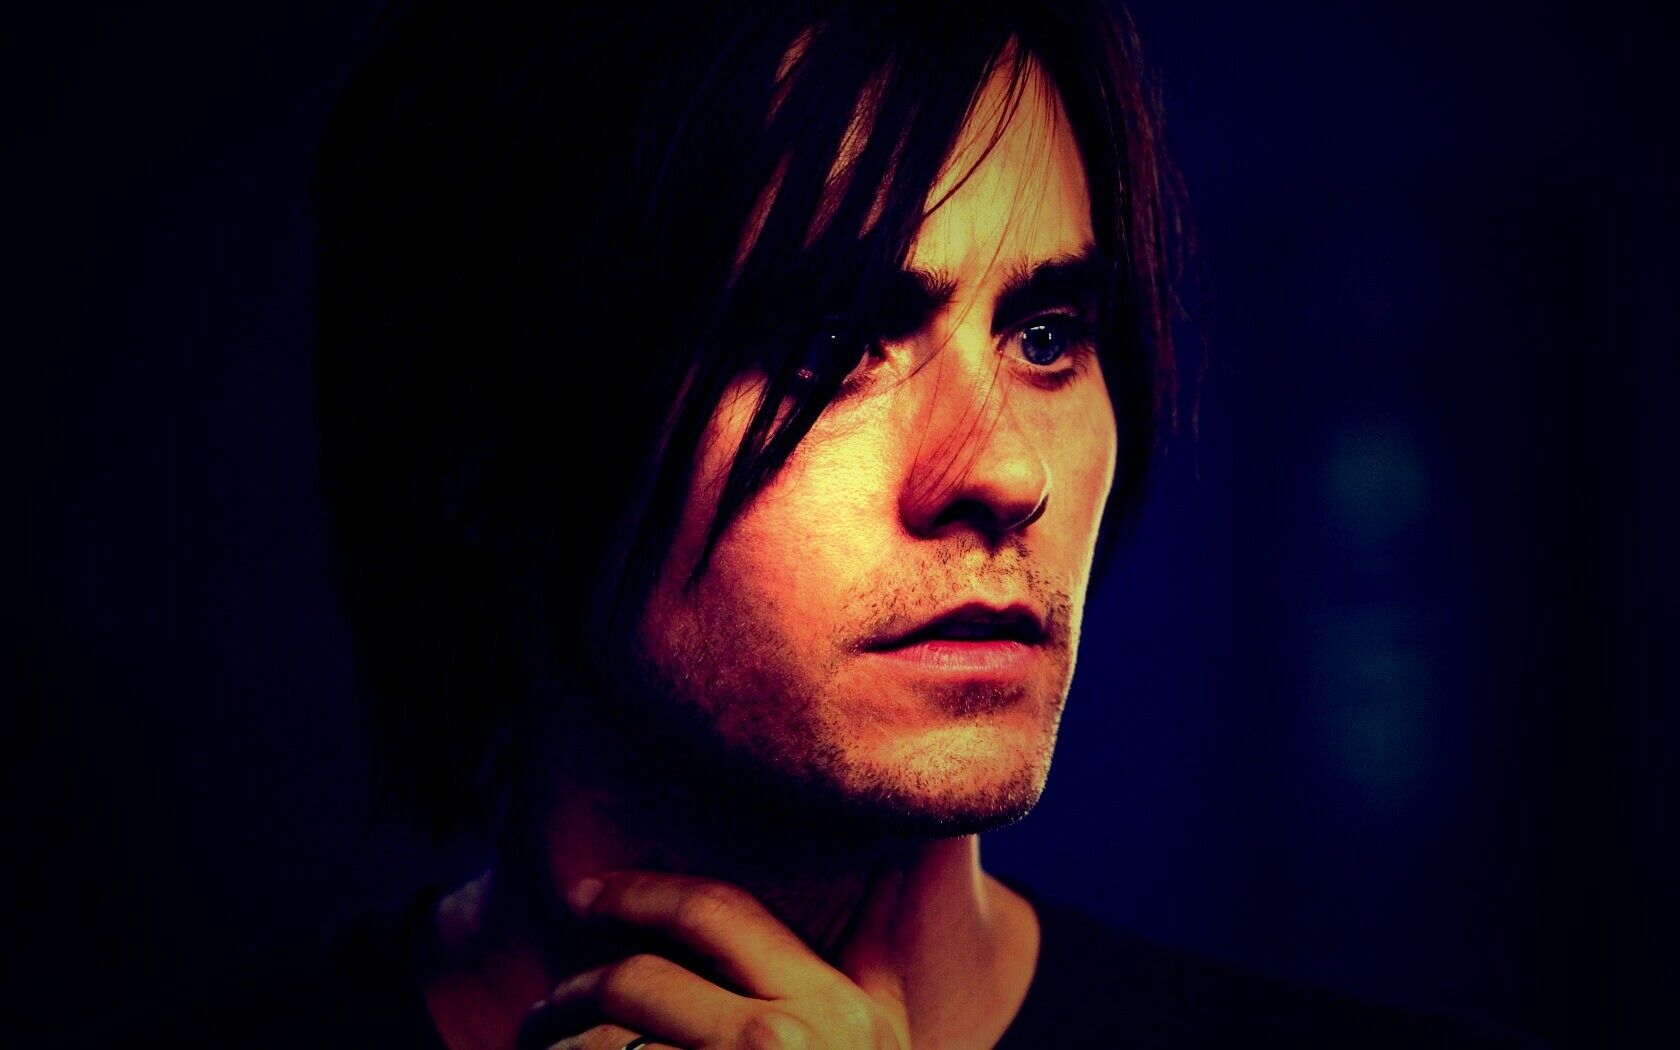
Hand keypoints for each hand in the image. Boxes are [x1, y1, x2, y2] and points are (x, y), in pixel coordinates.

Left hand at [523, 870, 911, 1048]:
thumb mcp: (882, 1044)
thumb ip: (876, 958)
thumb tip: (888, 868)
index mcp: (830, 1007)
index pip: (719, 911)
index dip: (643, 890)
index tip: (590, 893)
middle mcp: (781, 1044)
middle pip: (639, 981)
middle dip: (576, 986)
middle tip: (548, 1003)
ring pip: (603, 1045)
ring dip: (556, 1043)